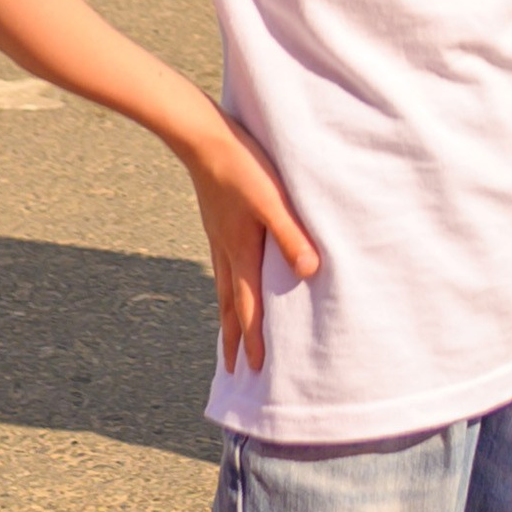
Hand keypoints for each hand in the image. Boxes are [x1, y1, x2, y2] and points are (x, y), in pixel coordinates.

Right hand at [185, 118, 320, 372]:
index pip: (247, 309)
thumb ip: (291, 235)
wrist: (202, 137)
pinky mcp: (218, 222)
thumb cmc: (242, 166)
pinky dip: (225, 287)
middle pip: (229, 306)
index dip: (252, 341)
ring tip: (227, 334)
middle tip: (232, 370)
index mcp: (240, 254)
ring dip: (226, 316)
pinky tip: (231, 278)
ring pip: (223, 288)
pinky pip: (221, 267)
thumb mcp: (273, 200)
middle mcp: (226, 252)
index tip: (253, 373)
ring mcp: (218, 237)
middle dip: (232, 339)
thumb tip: (309, 273)